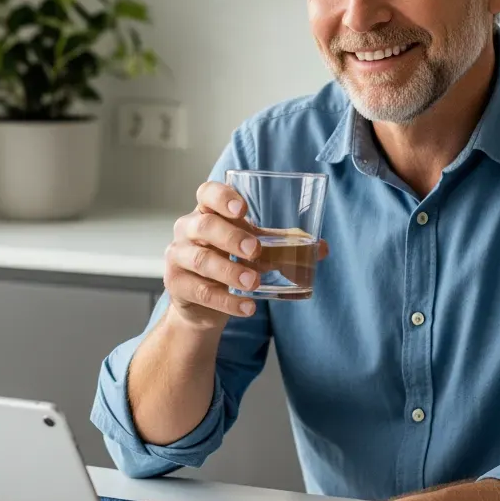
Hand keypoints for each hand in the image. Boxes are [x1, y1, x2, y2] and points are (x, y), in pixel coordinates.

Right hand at [165, 182, 328, 330]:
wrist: (202, 303)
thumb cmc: (228, 262)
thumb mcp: (253, 250)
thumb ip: (281, 246)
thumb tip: (322, 248)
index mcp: (207, 213)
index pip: (207, 193)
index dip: (221, 197)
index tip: (242, 208)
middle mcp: (188, 230)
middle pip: (204, 226)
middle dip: (230, 237)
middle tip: (255, 250)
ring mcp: (178, 257)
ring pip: (201, 260)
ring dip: (230, 272)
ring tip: (254, 283)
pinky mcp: (176, 284)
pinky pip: (200, 291)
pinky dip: (226, 301)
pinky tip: (247, 307)